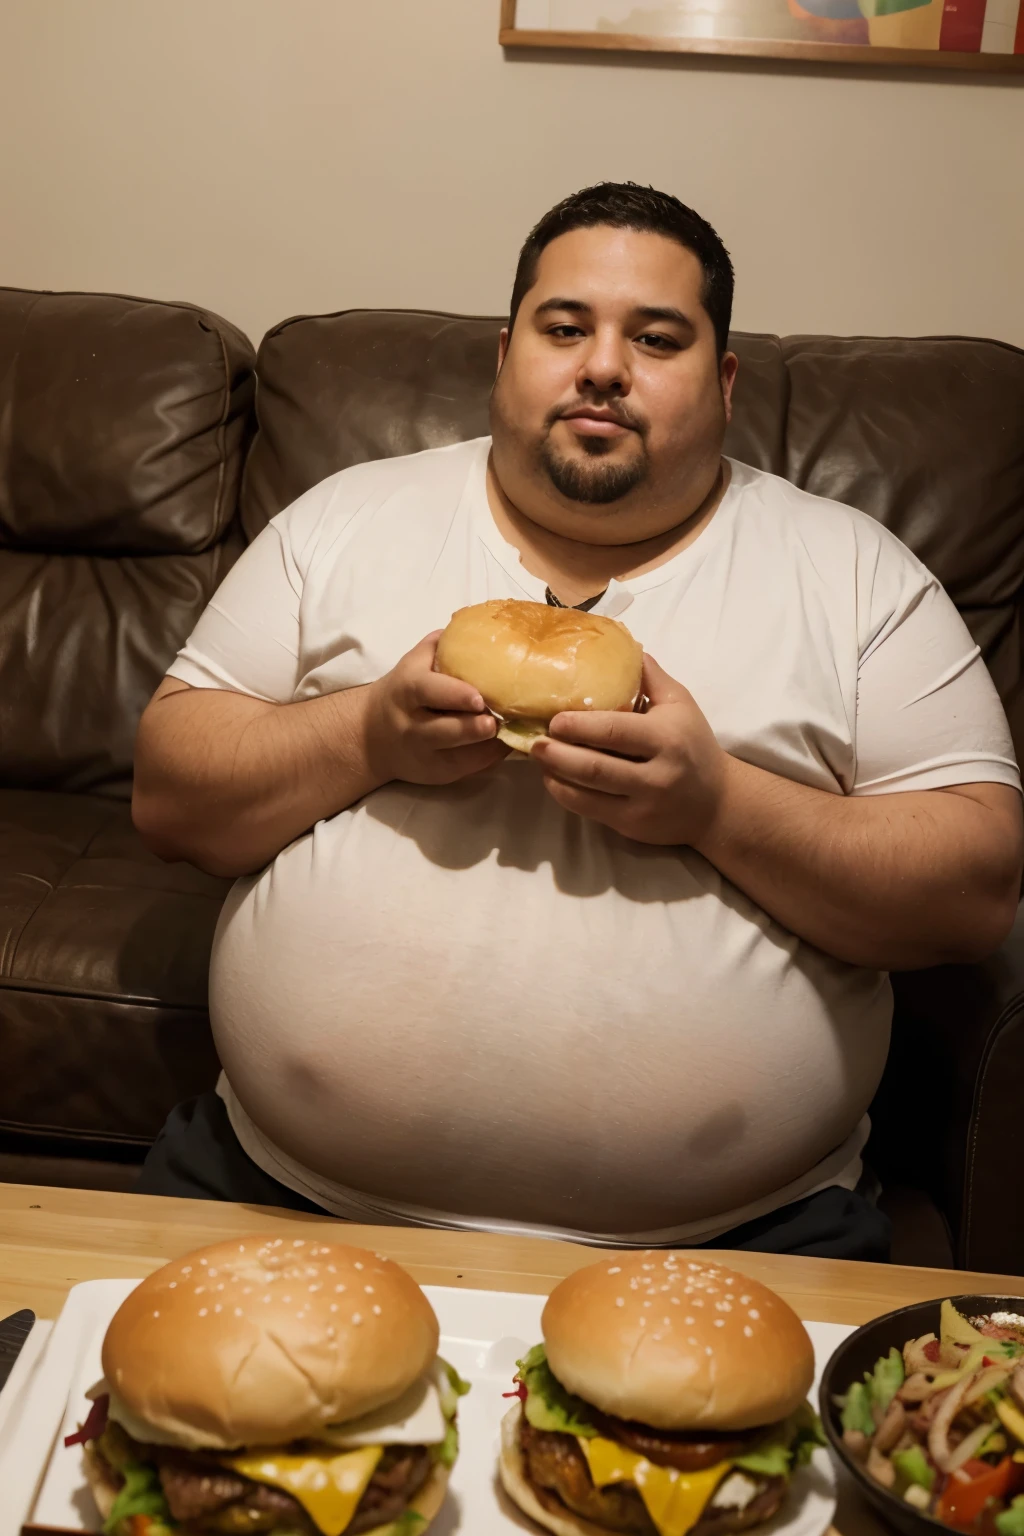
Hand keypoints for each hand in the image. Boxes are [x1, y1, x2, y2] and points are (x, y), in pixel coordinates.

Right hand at [363, 633, 508, 786]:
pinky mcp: (435, 774)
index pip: (429, 692)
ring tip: (507, 733)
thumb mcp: (413, 663)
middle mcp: (411, 724)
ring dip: (485, 746)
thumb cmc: (404, 690)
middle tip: (498, 722)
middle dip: (473, 728)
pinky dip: (488, 757)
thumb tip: (480, 624)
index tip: (479, 698)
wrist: (371, 735)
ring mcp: (423, 753)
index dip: (455, 695)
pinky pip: (466, 768)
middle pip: (443, 731)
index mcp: (408, 689)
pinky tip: (504, 743)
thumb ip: (441, 646)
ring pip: (456, 755)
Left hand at [531, 656, 725, 844]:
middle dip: (559, 754)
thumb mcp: (681, 705)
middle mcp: (656, 774)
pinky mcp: (632, 825)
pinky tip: (554, 779)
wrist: (717, 803)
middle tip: (535, 741)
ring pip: (589, 792)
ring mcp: (643, 804)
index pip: (615, 731)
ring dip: (556, 775)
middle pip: (596, 767)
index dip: (579, 726)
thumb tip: (624, 645)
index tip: (554, 719)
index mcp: (666, 738)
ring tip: (538, 758)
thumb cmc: (694, 746)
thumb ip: (651, 677)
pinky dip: (566, 795)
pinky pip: (591, 811)